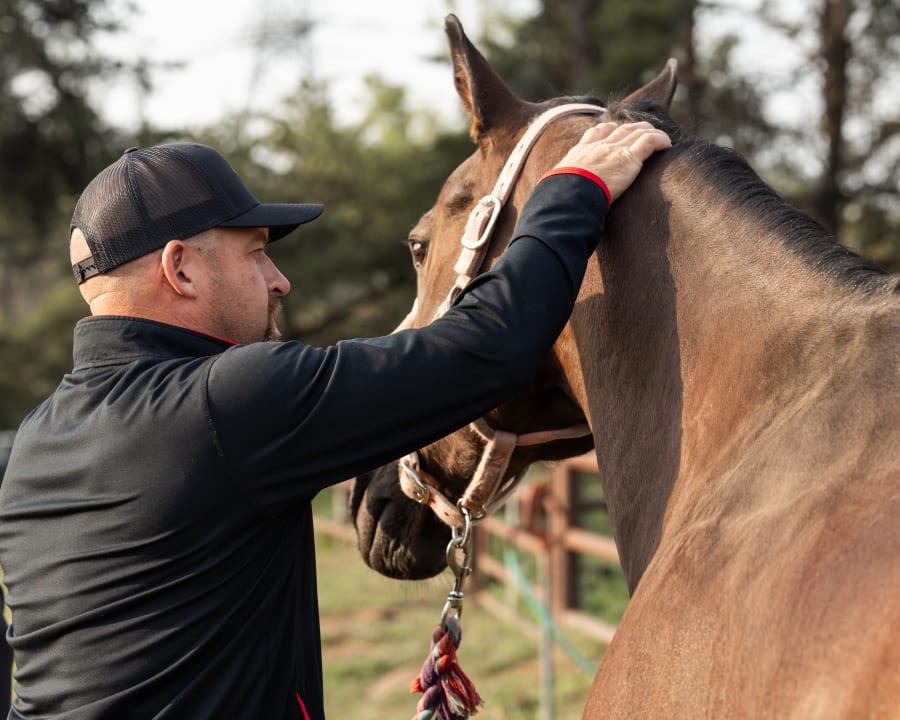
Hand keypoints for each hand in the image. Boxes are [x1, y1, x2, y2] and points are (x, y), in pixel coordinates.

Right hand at [554, 121, 671, 201]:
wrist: (569, 196)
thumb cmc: (560, 198)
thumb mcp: (556, 189)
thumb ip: (560, 190)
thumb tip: (548, 208)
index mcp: (581, 152)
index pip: (597, 132)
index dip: (609, 130)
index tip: (615, 131)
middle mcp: (599, 146)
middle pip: (621, 128)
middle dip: (634, 128)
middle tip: (643, 132)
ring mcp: (614, 149)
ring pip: (637, 130)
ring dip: (650, 132)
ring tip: (660, 138)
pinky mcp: (629, 157)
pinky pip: (650, 141)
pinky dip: (661, 140)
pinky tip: (668, 145)